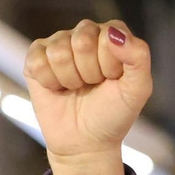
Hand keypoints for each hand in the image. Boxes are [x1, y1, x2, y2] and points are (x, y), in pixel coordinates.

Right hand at [24, 19, 153, 174]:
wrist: (86, 141)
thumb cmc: (114, 113)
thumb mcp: (138, 89)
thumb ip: (138, 57)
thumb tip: (115, 34)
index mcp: (113, 36)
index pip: (109, 34)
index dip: (112, 64)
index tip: (113, 80)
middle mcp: (84, 33)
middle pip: (82, 40)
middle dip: (90, 71)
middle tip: (93, 85)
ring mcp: (58, 43)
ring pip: (59, 52)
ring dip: (70, 79)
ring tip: (77, 88)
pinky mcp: (36, 57)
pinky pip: (37, 60)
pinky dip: (50, 82)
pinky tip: (58, 89)